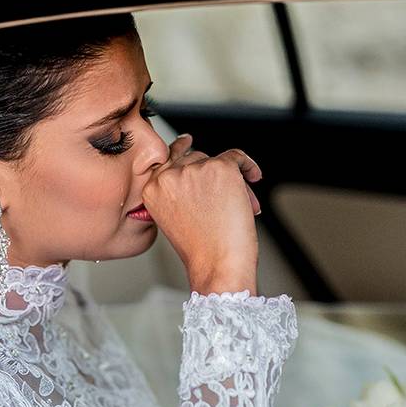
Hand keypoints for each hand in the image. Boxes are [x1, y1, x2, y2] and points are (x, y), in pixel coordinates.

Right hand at [141, 134, 261, 294]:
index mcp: (153, 189)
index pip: (166, 159)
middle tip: (225, 201)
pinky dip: (248, 166)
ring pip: (216, 161)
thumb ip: (176, 192)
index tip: (187, 142)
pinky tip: (253, 175)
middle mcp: (170, 176)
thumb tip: (197, 170)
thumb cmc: (200, 249)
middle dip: (211, 178)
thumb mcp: (173, 217)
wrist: (217, 264)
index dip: (180, 150)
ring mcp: (195, 170)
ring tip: (238, 206)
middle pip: (195, 160)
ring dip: (231, 181)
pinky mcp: (220, 168)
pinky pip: (238, 156)